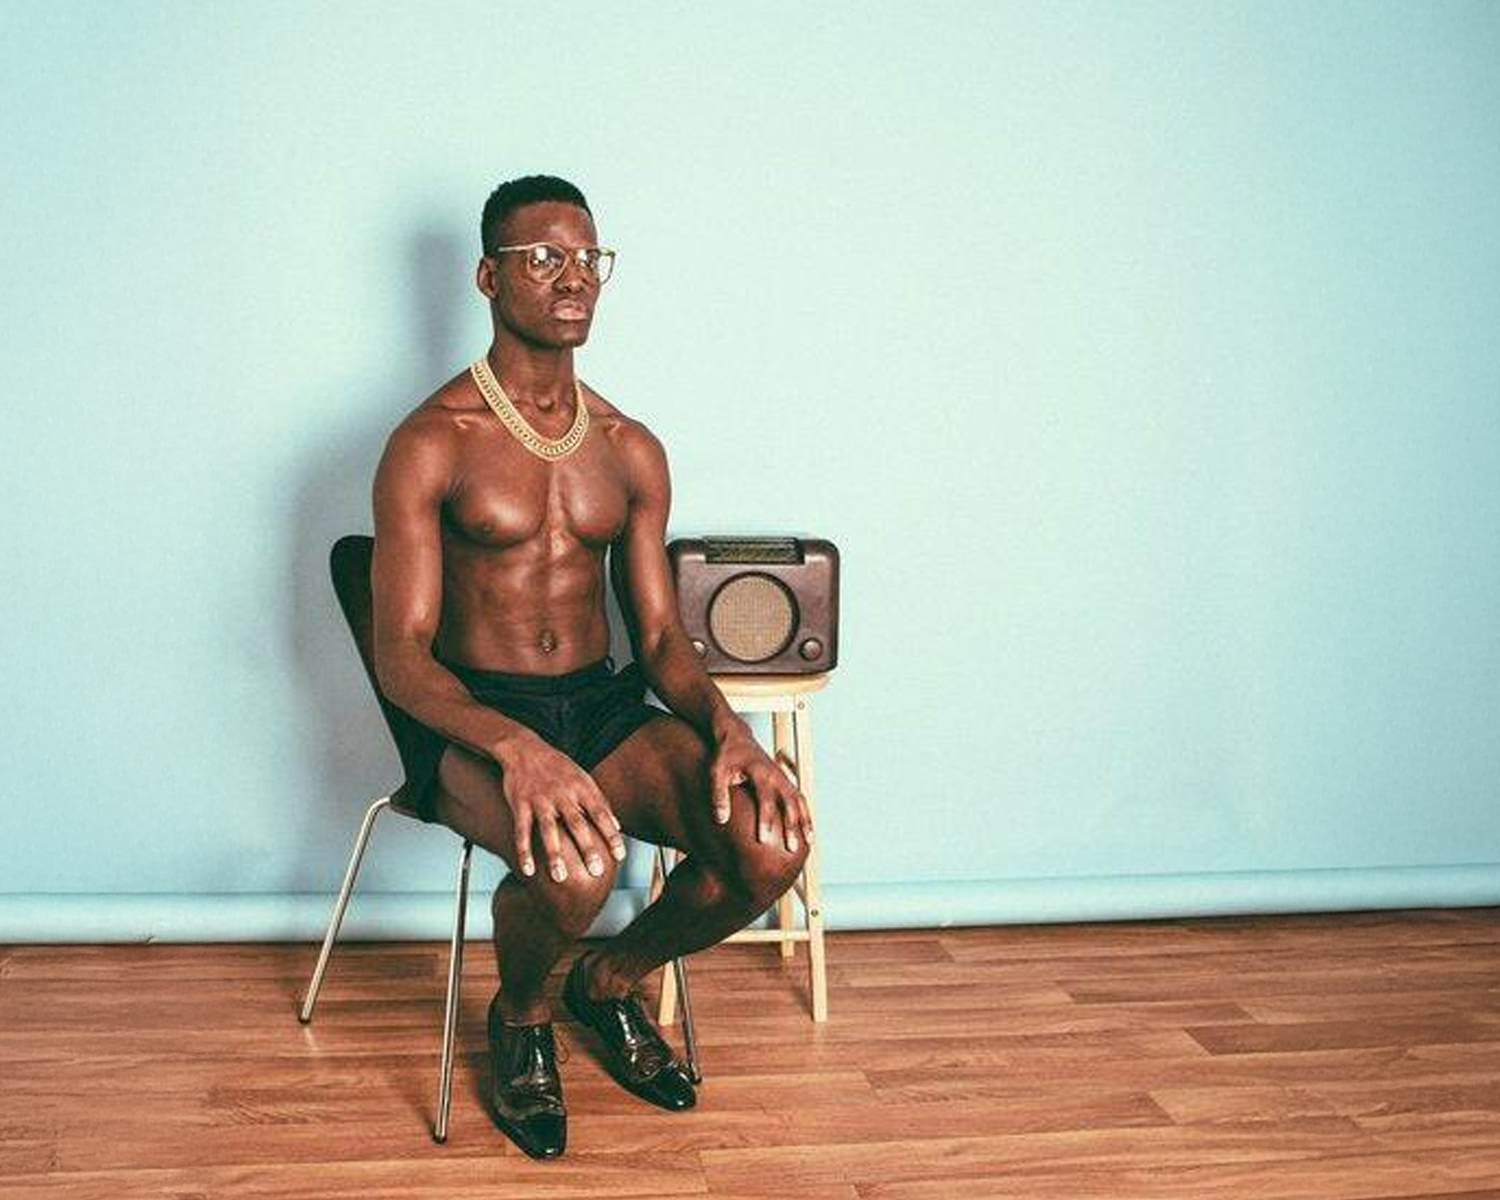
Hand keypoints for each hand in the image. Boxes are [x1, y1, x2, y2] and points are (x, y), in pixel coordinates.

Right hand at [496, 734, 626, 881]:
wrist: (524, 749)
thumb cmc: (558, 768)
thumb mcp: (583, 778)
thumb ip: (600, 802)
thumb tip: (618, 827)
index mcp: (581, 788)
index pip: (601, 814)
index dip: (611, 835)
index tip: (620, 856)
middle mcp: (562, 794)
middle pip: (577, 824)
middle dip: (587, 848)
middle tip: (596, 871)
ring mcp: (540, 799)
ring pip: (548, 829)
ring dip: (554, 854)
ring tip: (560, 877)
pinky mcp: (520, 803)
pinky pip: (522, 830)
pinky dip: (524, 851)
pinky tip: (528, 870)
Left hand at [708, 721, 813, 851]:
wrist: (736, 736)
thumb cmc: (725, 754)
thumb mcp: (716, 772)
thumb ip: (719, 795)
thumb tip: (721, 819)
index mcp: (760, 771)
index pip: (765, 799)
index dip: (766, 820)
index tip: (765, 840)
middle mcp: (775, 775)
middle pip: (789, 803)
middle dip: (791, 826)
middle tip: (791, 849)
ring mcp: (782, 777)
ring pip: (799, 801)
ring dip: (805, 821)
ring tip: (808, 843)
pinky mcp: (784, 780)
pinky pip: (799, 798)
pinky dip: (805, 814)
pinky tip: (807, 830)